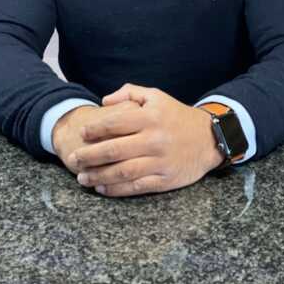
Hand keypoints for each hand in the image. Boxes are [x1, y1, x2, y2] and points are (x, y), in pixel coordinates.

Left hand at [69, 83, 224, 196]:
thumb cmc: (176, 116)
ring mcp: (159, 161)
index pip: (114, 123)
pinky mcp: (164, 180)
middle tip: (73, 159)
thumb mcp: (156, 96)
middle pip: (113, 150)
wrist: (209, 139)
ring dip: (98, 176)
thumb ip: (130, 93)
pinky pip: (135, 186)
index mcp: (150, 117)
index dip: (94, 129)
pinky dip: (116, 189)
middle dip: (89, 156)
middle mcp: (154, 139)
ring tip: (82, 178)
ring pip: (121, 171)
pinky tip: (102, 188)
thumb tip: (104, 101)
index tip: (82, 134)